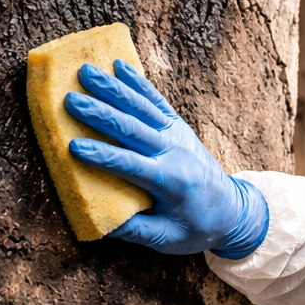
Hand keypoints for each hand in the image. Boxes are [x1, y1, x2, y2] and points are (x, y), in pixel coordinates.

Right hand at [65, 61, 267, 257]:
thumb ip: (134, 231)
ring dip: (114, 88)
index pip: (131, 166)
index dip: (103, 156)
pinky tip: (118, 65)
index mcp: (171, 181)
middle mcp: (174, 152)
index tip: (73, 147)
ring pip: (143, 107)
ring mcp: (177, 135)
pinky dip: (138, 82)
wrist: (234, 211)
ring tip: (86, 71)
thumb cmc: (197, 228)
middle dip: (101, 113)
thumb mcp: (166, 239)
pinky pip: (156, 100)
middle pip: (133, 129)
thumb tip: (98, 223)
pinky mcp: (178, 126)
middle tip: (70, 99)